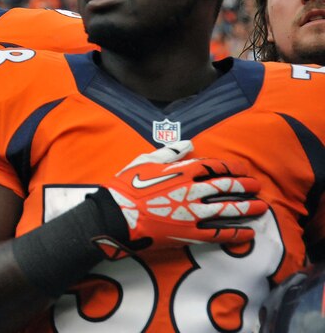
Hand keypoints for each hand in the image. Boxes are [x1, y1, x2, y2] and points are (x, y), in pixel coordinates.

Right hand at [88, 141, 267, 258]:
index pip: (214, 166)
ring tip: (261, 207)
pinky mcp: (190, 232)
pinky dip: (236, 233)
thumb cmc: (127, 185)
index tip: (243, 170)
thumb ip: (169, 152)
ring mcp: (193, 212)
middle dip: (244, 186)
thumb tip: (189, 143)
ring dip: (246, 208)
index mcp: (182, 171)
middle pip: (226, 186)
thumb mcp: (145, 161)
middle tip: (257, 186)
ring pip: (227, 209)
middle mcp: (192, 190)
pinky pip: (219, 233)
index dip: (231, 168)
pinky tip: (249, 233)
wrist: (117, 215)